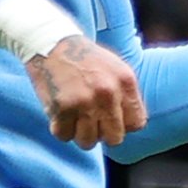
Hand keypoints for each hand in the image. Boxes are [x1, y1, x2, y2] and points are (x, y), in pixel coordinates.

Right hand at [26, 38, 145, 148]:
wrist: (51, 45)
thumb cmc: (84, 59)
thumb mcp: (115, 69)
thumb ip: (125, 95)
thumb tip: (129, 125)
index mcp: (125, 82)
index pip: (136, 124)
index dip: (123, 126)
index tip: (111, 120)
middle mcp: (107, 93)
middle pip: (114, 138)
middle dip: (103, 134)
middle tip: (92, 123)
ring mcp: (84, 102)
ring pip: (87, 142)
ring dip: (80, 135)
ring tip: (75, 120)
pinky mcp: (61, 108)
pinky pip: (63, 135)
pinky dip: (61, 129)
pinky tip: (61, 117)